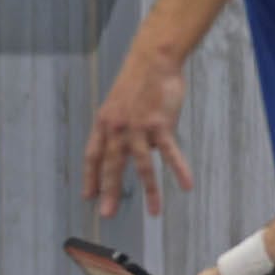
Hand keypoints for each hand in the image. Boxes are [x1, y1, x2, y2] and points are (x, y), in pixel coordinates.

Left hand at [82, 48, 192, 217]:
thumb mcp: (118, 105)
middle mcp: (118, 129)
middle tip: (107, 214)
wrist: (152, 60)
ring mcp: (138, 128)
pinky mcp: (159, 125)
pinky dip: (179, 170)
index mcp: (104, 124)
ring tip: (154, 212)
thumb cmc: (138, 82)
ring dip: (149, 191)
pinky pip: (170, 153)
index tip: (88, 196)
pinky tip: (186, 185)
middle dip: (109, 192)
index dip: (91, 177)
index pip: (93, 156)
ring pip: (142, 166)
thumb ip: (120, 129)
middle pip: (112, 166)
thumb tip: (131, 150)